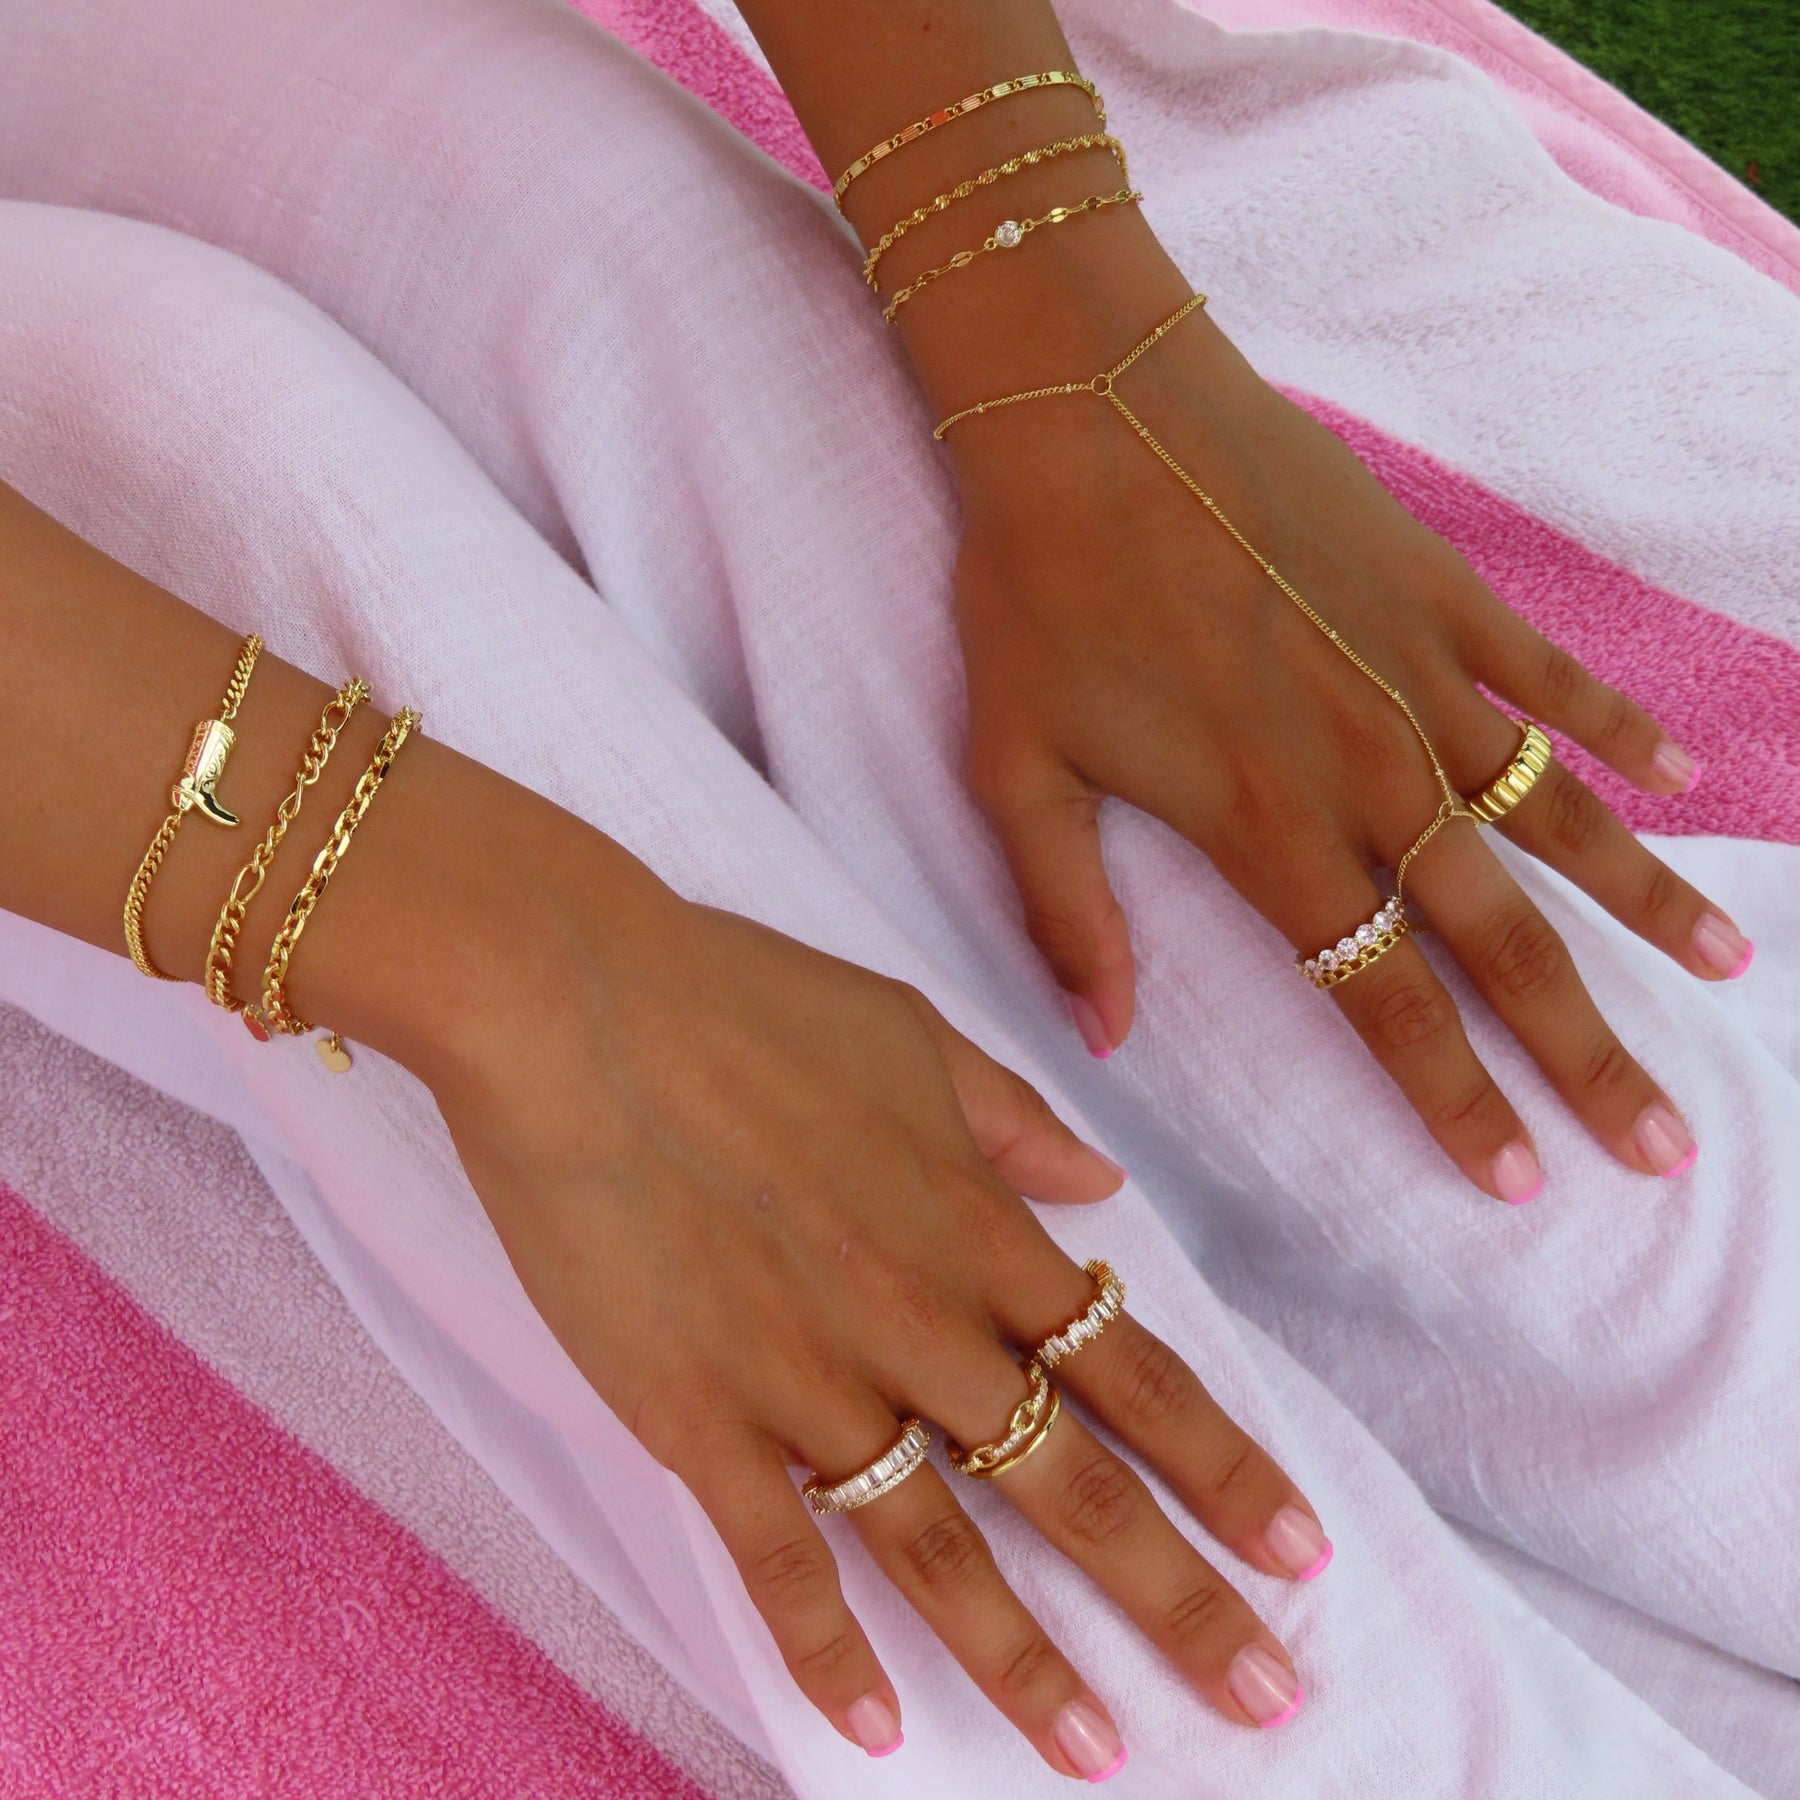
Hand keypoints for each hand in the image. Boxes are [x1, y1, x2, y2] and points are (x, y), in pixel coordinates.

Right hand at [432, 889, 1328, 1768]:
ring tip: (1099, 1754)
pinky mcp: (697, 1417)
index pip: (1132, 1372)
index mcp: (975, 1225)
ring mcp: (807, 1379)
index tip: (1298, 1546)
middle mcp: (917, 1320)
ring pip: (942, 1549)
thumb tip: (1103, 1186)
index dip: (1224, 1466)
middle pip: (1071, 1483)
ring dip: (1027, 1662)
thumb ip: (1014, 1119)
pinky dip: (824, 1651)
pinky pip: (777, 1558)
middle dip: (1178, 1598)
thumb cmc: (740, 997)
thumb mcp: (909, 1030)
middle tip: (1266, 1695)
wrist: (573, 1007)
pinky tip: (871, 1728)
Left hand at [947, 302, 1747, 1198]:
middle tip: (1662, 1140)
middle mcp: (1365, 772)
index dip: (1456, 1102)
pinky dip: (1617, 729)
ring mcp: (1416, 675)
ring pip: (1556, 817)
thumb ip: (1067, 913)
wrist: (1081, 413)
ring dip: (1644, 901)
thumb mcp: (1013, 770)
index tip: (1522, 1181)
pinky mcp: (1436, 587)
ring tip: (1721, 971)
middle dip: (1584, 1052)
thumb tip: (1103, 1040)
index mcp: (1264, 830)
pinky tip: (1679, 776)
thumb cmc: (1034, 594)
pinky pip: (1550, 676)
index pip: (1382, 1001)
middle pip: (1501, 941)